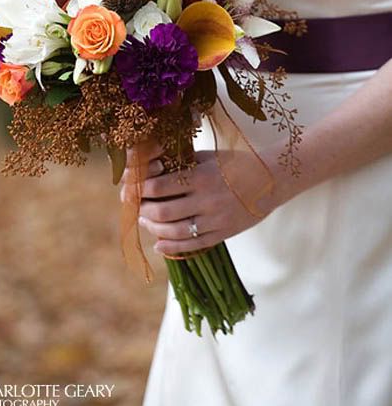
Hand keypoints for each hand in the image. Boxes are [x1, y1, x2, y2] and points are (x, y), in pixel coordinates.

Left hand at [120, 143, 278, 255]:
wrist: (272, 179)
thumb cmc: (236, 163)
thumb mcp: (208, 157)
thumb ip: (182, 166)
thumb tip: (153, 172)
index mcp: (201, 176)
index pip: (161, 186)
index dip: (142, 190)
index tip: (134, 189)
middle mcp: (207, 199)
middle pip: (164, 212)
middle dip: (145, 212)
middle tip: (138, 208)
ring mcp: (216, 219)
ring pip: (176, 232)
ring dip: (155, 230)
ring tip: (146, 223)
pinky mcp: (224, 233)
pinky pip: (194, 245)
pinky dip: (173, 248)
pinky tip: (159, 246)